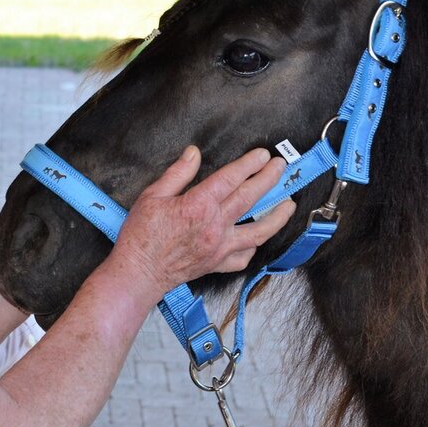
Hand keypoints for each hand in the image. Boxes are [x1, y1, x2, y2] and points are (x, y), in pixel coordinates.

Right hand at [110, 146, 293, 296]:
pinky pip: (244, 257)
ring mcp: (220, 247)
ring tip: (288, 204)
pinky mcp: (218, 263)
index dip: (249, 164)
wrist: (139, 272)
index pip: (231, 178)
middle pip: (250, 198)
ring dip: (277, 216)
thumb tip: (193, 153)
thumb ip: (178, 173)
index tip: (262, 155)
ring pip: (259, 231)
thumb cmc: (141, 235)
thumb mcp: (153, 196)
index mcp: (199, 205)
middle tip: (280, 166)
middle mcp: (215, 226)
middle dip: (269, 179)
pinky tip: (257, 239)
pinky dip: (253, 247)